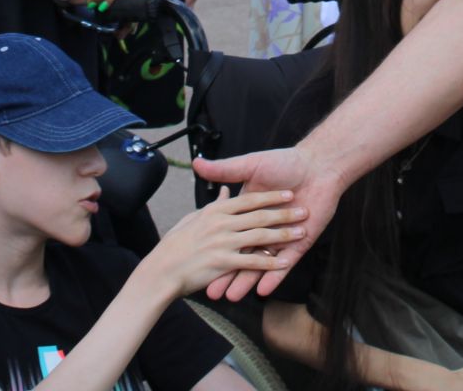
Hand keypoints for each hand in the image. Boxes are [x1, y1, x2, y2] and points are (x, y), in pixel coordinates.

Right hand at [142, 189, 304, 297]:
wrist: (158, 272)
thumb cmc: (173, 243)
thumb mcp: (193, 216)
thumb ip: (213, 205)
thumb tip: (226, 192)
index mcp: (216, 211)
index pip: (248, 201)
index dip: (269, 197)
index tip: (288, 193)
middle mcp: (221, 225)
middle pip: (259, 217)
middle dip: (283, 214)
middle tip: (304, 211)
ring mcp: (224, 245)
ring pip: (260, 237)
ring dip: (282, 235)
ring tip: (300, 232)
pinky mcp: (224, 264)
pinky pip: (252, 263)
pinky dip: (269, 263)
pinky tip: (284, 262)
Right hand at [190, 146, 337, 299]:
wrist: (321, 167)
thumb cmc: (284, 161)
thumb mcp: (250, 164)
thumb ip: (224, 169)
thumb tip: (196, 163)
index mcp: (245, 210)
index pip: (225, 231)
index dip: (212, 246)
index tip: (195, 262)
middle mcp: (258, 225)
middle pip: (239, 250)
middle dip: (227, 272)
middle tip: (213, 292)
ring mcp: (277, 237)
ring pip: (259, 260)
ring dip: (247, 279)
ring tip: (234, 296)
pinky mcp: (297, 245)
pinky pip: (282, 263)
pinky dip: (274, 275)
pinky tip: (264, 289)